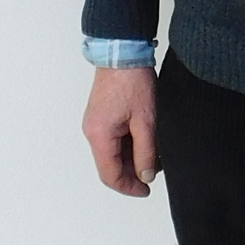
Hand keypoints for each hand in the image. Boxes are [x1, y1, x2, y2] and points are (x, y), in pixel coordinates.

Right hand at [83, 66, 158, 196]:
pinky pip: (111, 140)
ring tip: (152, 156)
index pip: (110, 175)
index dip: (128, 187)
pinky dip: (126, 147)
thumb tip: (145, 174)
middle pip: (109, 166)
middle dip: (130, 174)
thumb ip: (146, 151)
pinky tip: (144, 142)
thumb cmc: (133, 81)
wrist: (123, 53)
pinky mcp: (100, 116)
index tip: (145, 190)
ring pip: (111, 153)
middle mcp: (92, 131)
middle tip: (152, 175)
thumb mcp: (146, 121)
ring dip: (130, 159)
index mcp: (100, 135)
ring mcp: (94, 124)